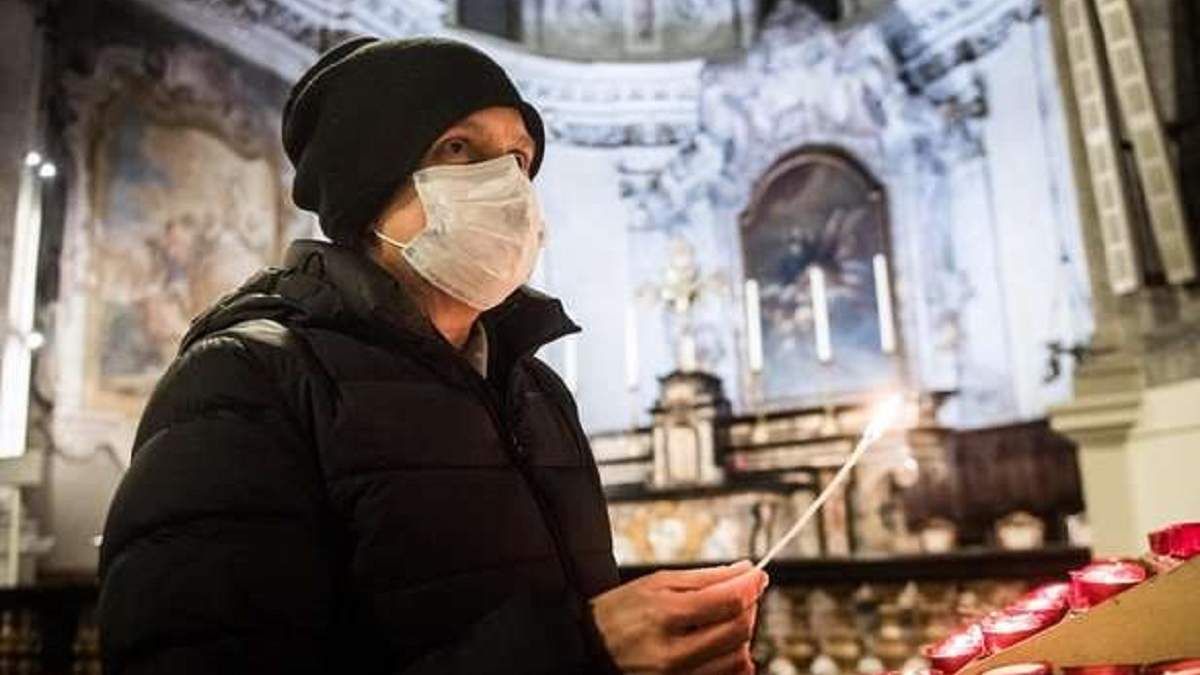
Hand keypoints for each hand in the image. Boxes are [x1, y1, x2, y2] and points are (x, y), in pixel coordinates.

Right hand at [590, 560, 768, 674]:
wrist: (586, 648)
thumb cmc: (620, 612)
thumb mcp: (656, 582)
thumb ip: (705, 578)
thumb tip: (746, 570)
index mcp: (665, 615)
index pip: (728, 601)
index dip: (751, 586)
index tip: (759, 575)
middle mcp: (672, 653)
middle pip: (739, 631)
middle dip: (748, 608)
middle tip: (740, 596)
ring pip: (738, 659)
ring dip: (741, 635)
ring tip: (723, 621)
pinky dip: (734, 661)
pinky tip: (720, 646)